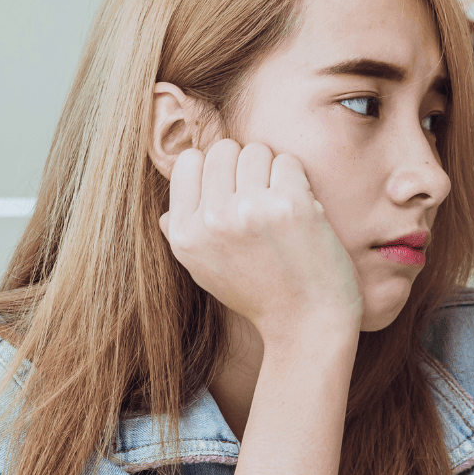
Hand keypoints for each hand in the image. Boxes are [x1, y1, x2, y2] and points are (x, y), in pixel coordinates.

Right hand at [159, 140, 362, 344]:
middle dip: (246, 167)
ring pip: (256, 151)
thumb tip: (166, 213)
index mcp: (184, 234)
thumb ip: (184, 236)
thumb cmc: (261, 295)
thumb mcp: (206, 272)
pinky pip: (289, 163)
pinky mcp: (289, 205)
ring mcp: (250, 210)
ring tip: (281, 207)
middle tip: (263, 200)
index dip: (216, 172)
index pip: (190, 162)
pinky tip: (303, 210)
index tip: (234, 193)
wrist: (308, 325)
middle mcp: (211, 220)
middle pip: (223, 150)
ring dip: (274, 172)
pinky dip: (300, 182)